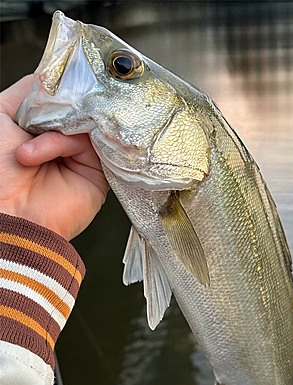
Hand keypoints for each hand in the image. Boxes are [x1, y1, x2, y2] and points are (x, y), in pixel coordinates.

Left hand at [0, 76, 108, 240]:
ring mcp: (81, 158)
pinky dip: (70, 143)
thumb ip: (30, 90)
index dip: (62, 87)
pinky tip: (53, 153)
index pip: (63, 96)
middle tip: (42, 117)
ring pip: (87, 123)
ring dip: (56, 131)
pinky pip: (95, 145)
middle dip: (60, 107)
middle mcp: (63, 141)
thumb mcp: (1, 113)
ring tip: (29, 153)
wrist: (6, 213)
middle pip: (80, 107)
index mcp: (41, 128)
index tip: (60, 80)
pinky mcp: (97, 174)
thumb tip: (57, 76)